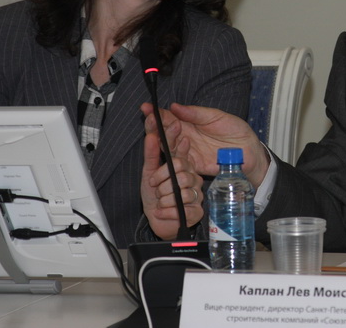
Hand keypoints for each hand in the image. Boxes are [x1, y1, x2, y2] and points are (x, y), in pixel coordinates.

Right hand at [140, 103, 270, 186]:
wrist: (249, 152)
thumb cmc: (236, 131)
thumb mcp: (217, 117)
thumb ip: (196, 113)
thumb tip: (174, 106)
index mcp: (190, 122)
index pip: (169, 117)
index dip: (157, 113)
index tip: (146, 107)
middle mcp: (185, 137)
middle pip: (164, 132)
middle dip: (154, 124)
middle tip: (148, 118)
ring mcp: (188, 151)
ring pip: (169, 146)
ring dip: (163, 138)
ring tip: (159, 128)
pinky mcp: (193, 165)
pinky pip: (178, 161)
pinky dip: (174, 154)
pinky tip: (174, 145)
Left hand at [140, 121, 203, 239]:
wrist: (157, 221)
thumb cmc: (154, 197)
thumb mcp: (148, 173)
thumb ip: (151, 154)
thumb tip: (151, 135)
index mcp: (182, 166)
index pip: (180, 149)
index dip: (174, 136)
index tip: (172, 124)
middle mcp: (192, 177)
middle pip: (180, 170)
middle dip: (162, 181)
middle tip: (156, 187)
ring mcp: (196, 194)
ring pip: (181, 190)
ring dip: (164, 198)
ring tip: (160, 201)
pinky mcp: (197, 211)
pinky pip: (182, 208)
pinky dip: (166, 211)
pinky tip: (161, 211)